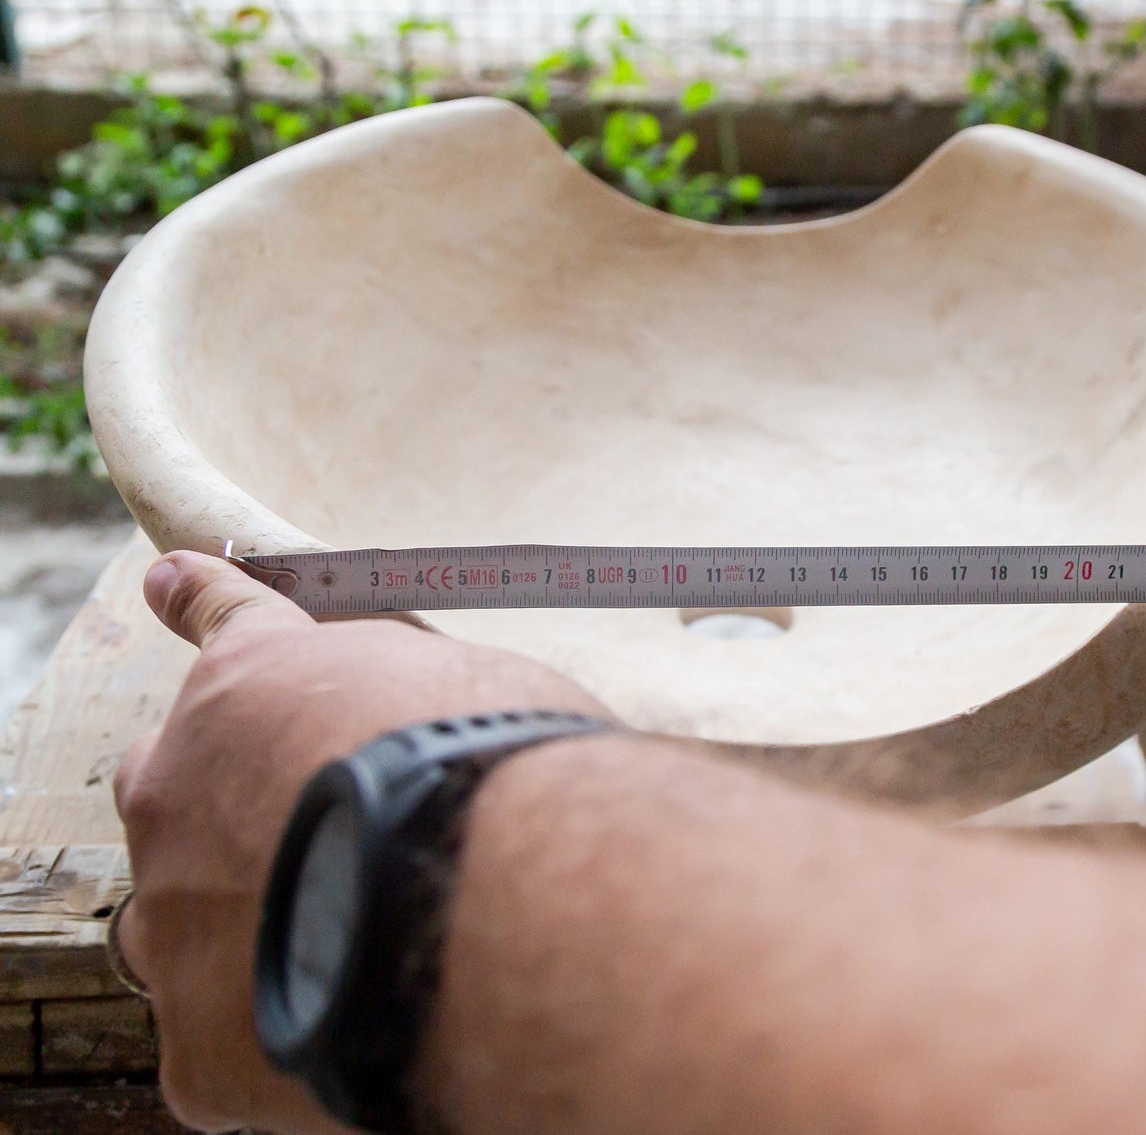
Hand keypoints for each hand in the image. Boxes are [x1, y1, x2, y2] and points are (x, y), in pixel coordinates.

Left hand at [113, 551, 608, 1133]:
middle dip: (216, 792)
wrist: (497, 894)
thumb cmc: (502, 762)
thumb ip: (399, 691)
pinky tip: (358, 1010)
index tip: (172, 581)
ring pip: (175, 914)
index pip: (219, 616)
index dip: (200, 598)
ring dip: (235, 914)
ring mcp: (175, 918)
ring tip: (340, 932)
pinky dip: (279, 1019)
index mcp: (254, 682)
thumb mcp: (461, 680)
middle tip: (304, 823)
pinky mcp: (197, 1041)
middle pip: (164, 778)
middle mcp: (181, 788)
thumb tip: (411, 707)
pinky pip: (222, 1029)